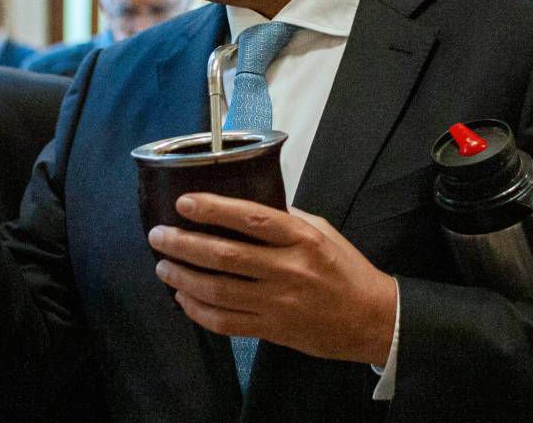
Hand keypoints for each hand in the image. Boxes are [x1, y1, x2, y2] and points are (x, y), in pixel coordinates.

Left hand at [147, 193, 396, 364]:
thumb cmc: (345, 270)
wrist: (373, 319)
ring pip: (218, 290)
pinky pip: (225, 322)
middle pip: (225, 255)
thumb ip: (283, 217)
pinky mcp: (272, 329)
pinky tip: (183, 298)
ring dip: (183, 277)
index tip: (185, 203)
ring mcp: (278, 302)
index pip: (251, 219)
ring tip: (163, 265)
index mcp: (302, 239)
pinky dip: (198, 311)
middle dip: (183, 244)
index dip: (214, 209)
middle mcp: (288, 269)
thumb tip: (242, 202)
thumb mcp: (321, 230)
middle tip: (159, 236)